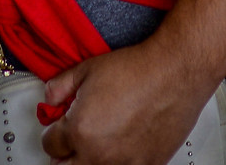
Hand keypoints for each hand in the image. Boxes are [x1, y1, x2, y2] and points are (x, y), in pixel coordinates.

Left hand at [40, 40, 218, 164]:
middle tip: (74, 140)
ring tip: (101, 141)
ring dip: (91, 159)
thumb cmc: (138, 69)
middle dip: (66, 153)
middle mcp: (99, 153)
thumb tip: (50, 97)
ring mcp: (124, 163)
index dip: (53, 132)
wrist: (175, 71)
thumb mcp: (88, 69)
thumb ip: (60, 86)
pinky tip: (122, 146)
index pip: (50, 145)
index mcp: (80, 131)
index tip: (60, 127)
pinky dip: (119, 161)